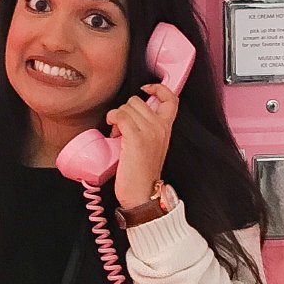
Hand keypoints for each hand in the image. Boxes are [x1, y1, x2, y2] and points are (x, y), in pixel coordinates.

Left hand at [108, 82, 178, 210]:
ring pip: (127, 107)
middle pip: (138, 100)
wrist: (143, 195)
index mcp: (166, 129)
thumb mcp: (153, 147)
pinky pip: (120, 115)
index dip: (158, 88)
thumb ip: (148, 129)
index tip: (146, 89)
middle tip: (122, 126)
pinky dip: (112, 119)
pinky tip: (112, 131)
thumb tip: (130, 116)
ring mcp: (149, 132)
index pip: (171, 99)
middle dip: (126, 110)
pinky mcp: (135, 138)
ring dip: (117, 117)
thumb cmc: (143, 175)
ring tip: (117, 133)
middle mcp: (160, 127)